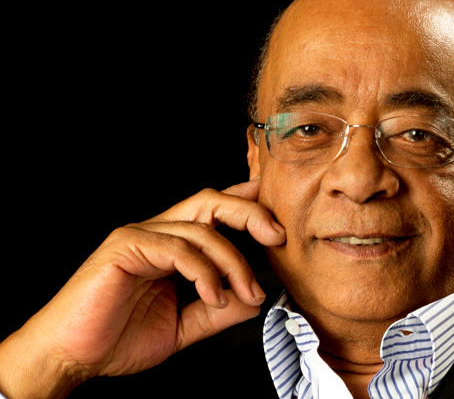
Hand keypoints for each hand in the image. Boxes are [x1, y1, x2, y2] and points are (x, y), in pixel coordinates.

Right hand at [0, 178, 284, 398]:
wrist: (71, 356)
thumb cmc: (117, 338)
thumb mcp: (183, 325)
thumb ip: (217, 311)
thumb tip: (253, 299)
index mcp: (171, 244)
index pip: (214, 211)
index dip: (247, 206)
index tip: (278, 218)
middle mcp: (158, 231)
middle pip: (211, 202)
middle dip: (250, 214)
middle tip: (278, 238)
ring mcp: (140, 235)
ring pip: (200, 228)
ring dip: (233, 261)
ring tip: (246, 293)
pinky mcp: (125, 247)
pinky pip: (176, 248)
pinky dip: (203, 271)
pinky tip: (214, 294)